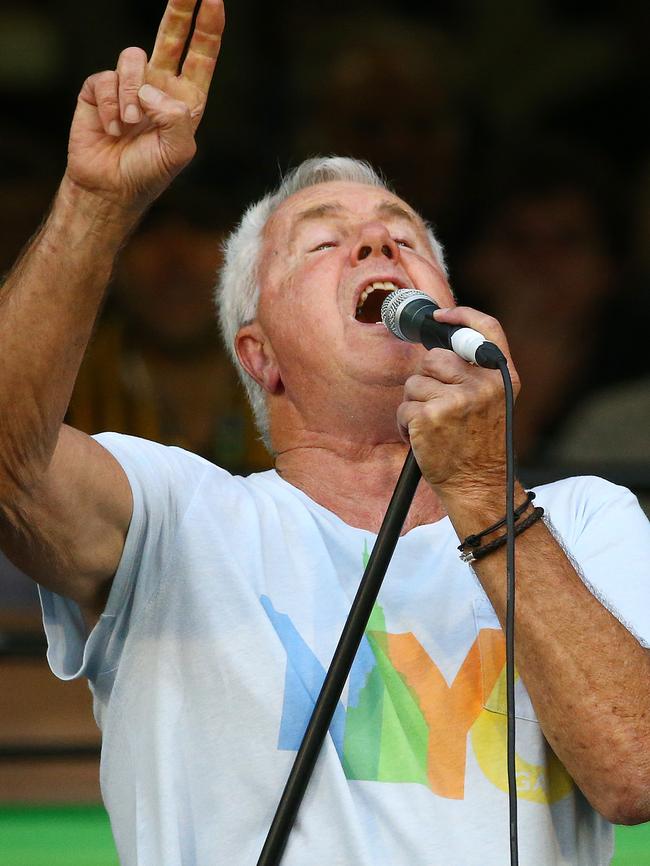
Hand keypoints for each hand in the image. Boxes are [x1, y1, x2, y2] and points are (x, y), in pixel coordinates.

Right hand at [65, 0, 224, 212]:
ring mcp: (129, 85)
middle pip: (171, 36)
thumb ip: (176, 116)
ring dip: (132, 93)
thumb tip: (151, 89)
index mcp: (184, 99)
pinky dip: (112, 105)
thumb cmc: (149, 173)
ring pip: (132, 58)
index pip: (201, 56)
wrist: (111, 188)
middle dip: (180, 9)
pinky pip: (107, 78)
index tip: (214, 0)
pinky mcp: (101, 89)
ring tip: (130, 125)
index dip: (208, 28)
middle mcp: (158, 86)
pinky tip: (112, 128)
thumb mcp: (178, 150)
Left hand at [396, 306, 520, 501]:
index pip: (488, 328)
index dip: (462, 315)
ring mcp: (457, 400)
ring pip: (414, 383)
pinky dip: (404, 425)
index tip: (440, 317)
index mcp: (503, 378)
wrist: (479, 486)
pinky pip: (403, 408)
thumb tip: (442, 346)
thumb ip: (477, 374)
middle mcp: (484, 385)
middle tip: (436, 405)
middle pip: (434, 358)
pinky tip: (421, 439)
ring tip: (432, 427)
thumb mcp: (494, 403)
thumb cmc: (480, 446)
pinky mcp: (431, 416)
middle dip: (426, 380)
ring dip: (414, 405)